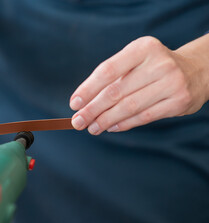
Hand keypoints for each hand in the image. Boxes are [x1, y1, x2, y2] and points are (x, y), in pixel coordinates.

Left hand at [70, 35, 208, 134]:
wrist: (196, 70)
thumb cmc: (154, 67)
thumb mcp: (135, 61)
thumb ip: (113, 77)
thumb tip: (83, 102)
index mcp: (142, 48)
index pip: (108, 70)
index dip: (88, 89)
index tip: (74, 103)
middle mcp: (159, 64)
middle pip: (116, 91)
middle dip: (92, 109)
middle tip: (78, 121)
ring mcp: (171, 83)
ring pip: (129, 107)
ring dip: (105, 120)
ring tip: (92, 127)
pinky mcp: (179, 102)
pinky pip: (144, 117)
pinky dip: (123, 124)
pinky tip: (110, 127)